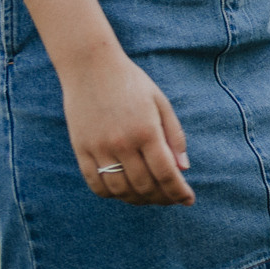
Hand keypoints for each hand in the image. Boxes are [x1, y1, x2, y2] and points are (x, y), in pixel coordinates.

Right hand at [62, 49, 194, 205]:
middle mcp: (122, 143)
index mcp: (147, 131)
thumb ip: (174, 136)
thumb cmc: (132, 83)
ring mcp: (99, 148)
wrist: (91, 67)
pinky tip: (124, 191)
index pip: (166, 173)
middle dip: (162, 197)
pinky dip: (111, 194)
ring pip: (120, 190)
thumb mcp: (161, 103)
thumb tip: (184, 168)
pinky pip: (95, 184)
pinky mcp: (81, 150)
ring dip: (138, 199)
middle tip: (171, 199)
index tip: (188, 200)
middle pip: (144, 185)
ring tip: (150, 197)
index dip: (179, 192)